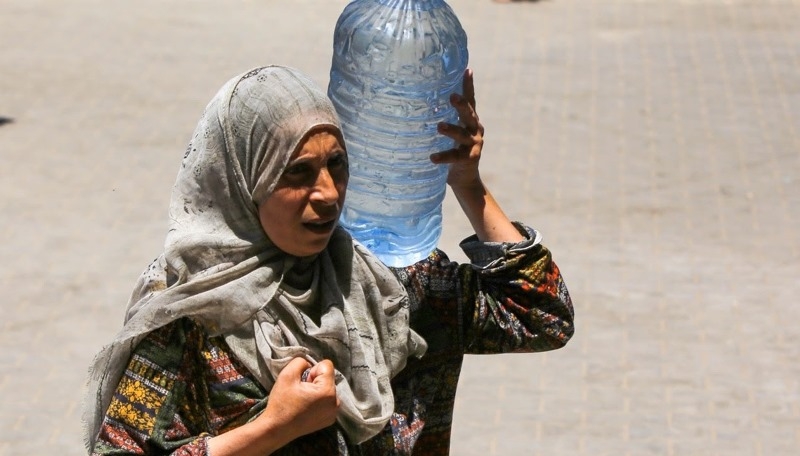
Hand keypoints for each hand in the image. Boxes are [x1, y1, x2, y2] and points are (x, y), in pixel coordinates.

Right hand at [259, 358, 339, 439]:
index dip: (312, 370)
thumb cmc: (281, 403)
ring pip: (327, 389)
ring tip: (303, 399)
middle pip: (328, 378)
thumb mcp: (287, 374)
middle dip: (315, 380)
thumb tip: (310, 364)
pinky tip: (306, 407)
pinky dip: (319, 400)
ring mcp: (333, 413)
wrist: (277, 429)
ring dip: (317, 390)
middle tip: (300, 391)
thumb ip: (301, 361)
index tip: (302, 381)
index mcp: (327, 391)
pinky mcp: (330, 419)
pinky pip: (327, 401)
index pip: (327, 365)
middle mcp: (335, 402)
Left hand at [430, 68, 484, 191]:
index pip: (470, 100)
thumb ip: (442, 120)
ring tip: (439, 126)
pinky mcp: (470, 158)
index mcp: (471, 121)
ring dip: (451, 130)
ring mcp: (474, 144)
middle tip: (452, 96)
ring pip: (462, 134)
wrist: (465, 178)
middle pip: (469, 114)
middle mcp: (475, 130)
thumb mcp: (451, 134)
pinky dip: (443, 156)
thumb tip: (418, 106)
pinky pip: (455, 156)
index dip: (469, 86)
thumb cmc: (454, 151)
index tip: (468, 70)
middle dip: (461, 105)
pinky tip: (432, 157)